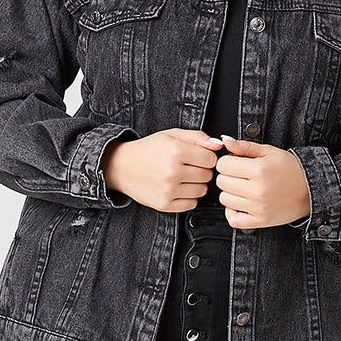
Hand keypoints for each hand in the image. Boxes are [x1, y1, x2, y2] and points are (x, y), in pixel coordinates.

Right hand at [102, 129, 223, 212]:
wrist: (122, 167)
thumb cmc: (148, 149)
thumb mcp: (172, 135)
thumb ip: (198, 137)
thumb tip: (219, 144)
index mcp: (176, 151)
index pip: (211, 159)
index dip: (206, 156)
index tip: (197, 156)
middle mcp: (172, 172)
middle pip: (207, 175)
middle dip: (202, 170)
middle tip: (187, 166)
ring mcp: (168, 190)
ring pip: (202, 190)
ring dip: (196, 184)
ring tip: (182, 176)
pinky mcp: (165, 205)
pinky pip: (192, 204)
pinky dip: (189, 197)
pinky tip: (178, 188)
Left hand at [206, 134, 309, 229]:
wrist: (310, 189)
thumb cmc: (291, 169)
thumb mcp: (269, 151)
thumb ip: (244, 146)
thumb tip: (225, 141)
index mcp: (259, 169)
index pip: (223, 165)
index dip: (228, 161)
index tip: (235, 162)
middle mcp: (258, 190)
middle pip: (222, 182)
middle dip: (228, 175)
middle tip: (240, 174)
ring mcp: (258, 208)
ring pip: (224, 199)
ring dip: (230, 192)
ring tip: (243, 187)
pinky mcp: (260, 221)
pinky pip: (233, 220)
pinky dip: (232, 212)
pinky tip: (240, 203)